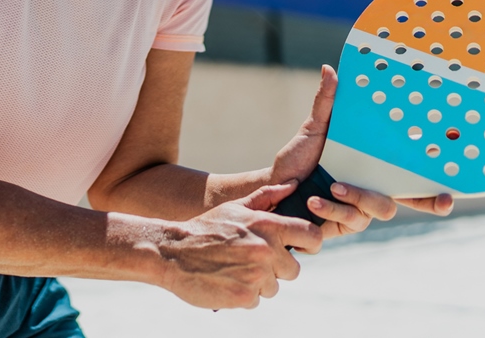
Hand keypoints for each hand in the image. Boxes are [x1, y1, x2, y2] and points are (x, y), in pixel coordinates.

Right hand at [157, 182, 321, 309]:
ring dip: (258, 283)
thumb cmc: (206, 227)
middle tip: (251, 260)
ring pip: (273, 287)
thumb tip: (294, 184)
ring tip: (234, 269)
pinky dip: (243, 294)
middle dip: (276, 268)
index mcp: (267, 226)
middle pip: (293, 269)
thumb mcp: (235, 207)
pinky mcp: (244, 296)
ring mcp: (256, 276)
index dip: (310, 244)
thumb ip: (267, 197)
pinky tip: (226, 280)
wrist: (172, 251)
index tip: (300, 248)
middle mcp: (266, 250)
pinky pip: (256, 300)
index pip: (312, 236)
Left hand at [272, 65, 454, 234]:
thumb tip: (330, 69)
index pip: (412, 175)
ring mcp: (360, 210)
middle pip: (410, 198)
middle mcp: (372, 188)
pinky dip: (334, 209)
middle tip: (441, 201)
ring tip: (335, 186)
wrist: (274, 186)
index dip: (437, 183)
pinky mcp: (344, 224)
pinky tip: (315, 200)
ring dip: (359, 197)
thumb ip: (326, 103)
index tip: (456, 186)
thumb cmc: (298, 158)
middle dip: (429, 201)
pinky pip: (352, 220)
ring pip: (382, 210)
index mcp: (373, 166)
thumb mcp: (314, 129)